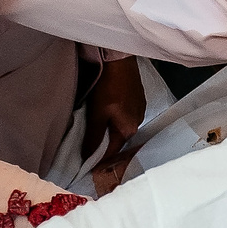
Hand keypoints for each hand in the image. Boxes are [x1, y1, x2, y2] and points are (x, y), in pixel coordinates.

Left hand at [82, 57, 147, 194]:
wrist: (120, 60)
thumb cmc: (108, 87)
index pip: (113, 152)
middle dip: (105, 145)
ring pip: (122, 127)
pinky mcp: (138, 99)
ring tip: (96, 129)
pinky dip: (115, 118)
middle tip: (88, 147)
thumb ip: (93, 138)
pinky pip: (126, 116)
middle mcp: (138, 122)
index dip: (100, 160)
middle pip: (118, 140)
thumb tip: (87, 159)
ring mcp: (140, 110)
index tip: (88, 167)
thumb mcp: (97, 114)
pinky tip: (107, 113)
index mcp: (129, 129)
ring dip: (110, 130)